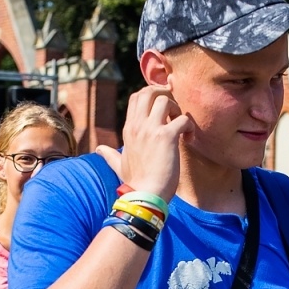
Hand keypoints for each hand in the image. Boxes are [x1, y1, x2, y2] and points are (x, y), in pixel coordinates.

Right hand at [111, 85, 191, 200]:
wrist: (145, 196)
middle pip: (149, 92)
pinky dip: (189, 126)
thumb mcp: (119, 165)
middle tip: (174, 111)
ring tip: (181, 126)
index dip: (152, 96)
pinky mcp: (166, 137)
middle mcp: (138, 125)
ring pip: (166, 100)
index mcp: (129, 129)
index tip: (163, 108)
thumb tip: (99, 150)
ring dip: (177, 109)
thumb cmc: (135, 183)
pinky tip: (189, 139)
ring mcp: (151, 130)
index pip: (137, 97)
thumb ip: (110, 155)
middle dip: (165, 94)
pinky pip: (183, 119)